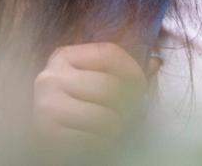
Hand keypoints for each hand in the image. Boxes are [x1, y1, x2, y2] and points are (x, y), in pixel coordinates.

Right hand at [29, 42, 152, 158]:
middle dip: (127, 107)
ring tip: (109, 132)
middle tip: (127, 118)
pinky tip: (94, 143)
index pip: (110, 53)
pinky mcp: (47, 132)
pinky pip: (92, 139)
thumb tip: (156, 63)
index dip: (134, 71)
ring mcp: (46, 104)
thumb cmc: (79, 115)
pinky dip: (100, 145)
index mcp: (63, 58)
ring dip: (115, 130)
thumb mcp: (96, 88)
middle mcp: (50, 77)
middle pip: (109, 86)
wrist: (52, 148)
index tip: (142, 89)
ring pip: (105, 117)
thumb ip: (123, 75)